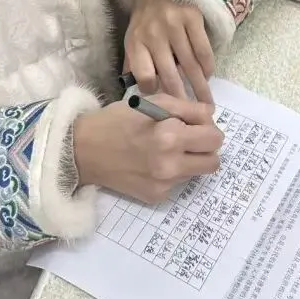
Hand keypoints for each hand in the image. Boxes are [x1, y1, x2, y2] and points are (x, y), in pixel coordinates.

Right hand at [72, 96, 222, 202]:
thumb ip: (188, 108)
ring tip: (165, 150)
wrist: (84, 150)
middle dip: (206, 149)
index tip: (194, 125)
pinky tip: (151, 164)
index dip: (208, 128)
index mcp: (171, 136)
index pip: (215, 138)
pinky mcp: (156, 197)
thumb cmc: (118, 120)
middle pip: (213, 162)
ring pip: (196, 173)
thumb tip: (211, 117)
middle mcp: (171, 164)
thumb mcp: (153, 101)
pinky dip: (172, 173)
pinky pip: (178, 184)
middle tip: (189, 140)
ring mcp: (164, 184)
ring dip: (189, 161)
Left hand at [124, 0, 214, 102]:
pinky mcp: (193, 18)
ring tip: (206, 103)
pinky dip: (207, 65)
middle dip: (181, 98)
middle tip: (191, 115)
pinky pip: (203, 49)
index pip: (144, 75)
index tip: (163, 103)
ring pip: (189, 65)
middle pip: (169, 75)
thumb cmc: (145, 17)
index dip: (154, 92)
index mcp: (136, 42)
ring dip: (199, 87)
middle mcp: (154, 35)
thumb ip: (134, 63)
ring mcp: (174, 26)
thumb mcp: (132, 38)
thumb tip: (137, 93)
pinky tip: (208, 75)